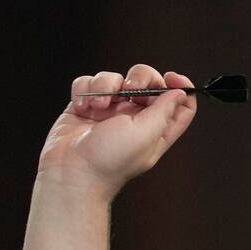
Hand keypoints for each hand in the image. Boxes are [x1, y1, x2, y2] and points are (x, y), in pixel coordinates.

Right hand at [37, 63, 197, 201]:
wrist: (69, 172)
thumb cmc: (108, 161)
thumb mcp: (145, 134)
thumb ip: (165, 111)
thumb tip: (180, 93)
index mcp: (157, 129)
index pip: (181, 105)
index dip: (181, 87)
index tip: (171, 78)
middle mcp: (135, 118)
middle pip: (149, 82)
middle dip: (140, 78)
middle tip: (130, 89)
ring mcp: (110, 111)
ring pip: (115, 79)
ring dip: (105, 86)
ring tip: (98, 106)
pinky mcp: (86, 106)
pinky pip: (88, 83)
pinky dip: (85, 90)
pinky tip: (82, 108)